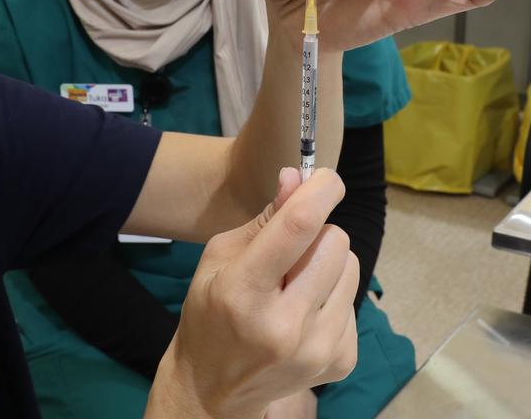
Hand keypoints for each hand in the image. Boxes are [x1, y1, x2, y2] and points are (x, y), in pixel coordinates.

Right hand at [145, 168, 357, 418]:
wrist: (215, 388)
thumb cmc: (210, 313)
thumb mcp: (219, 258)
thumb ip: (263, 220)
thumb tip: (297, 177)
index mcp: (244, 291)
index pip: (297, 228)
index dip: (319, 192)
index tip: (327, 176)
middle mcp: (286, 324)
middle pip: (334, 243)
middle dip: (317, 232)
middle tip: (291, 248)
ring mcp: (318, 348)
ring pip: (351, 267)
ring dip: (327, 264)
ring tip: (297, 283)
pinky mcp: (341, 362)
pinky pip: (354, 301)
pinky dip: (332, 296)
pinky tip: (305, 313)